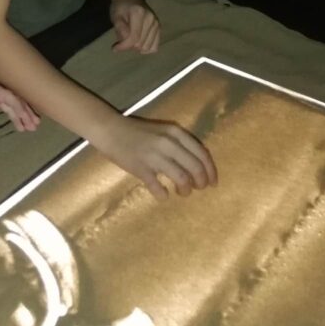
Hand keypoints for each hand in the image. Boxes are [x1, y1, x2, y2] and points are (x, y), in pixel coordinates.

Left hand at [0, 49, 39, 131]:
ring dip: (25, 112)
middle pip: (16, 100)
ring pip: (16, 101)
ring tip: (34, 125)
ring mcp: (0, 88)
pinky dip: (18, 109)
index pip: (9, 96)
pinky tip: (24, 117)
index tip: (26, 117)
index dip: (18, 107)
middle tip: (35, 126)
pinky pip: (11, 100)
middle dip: (26, 113)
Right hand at [98, 114, 216, 200]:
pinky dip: (164, 195)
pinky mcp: (141, 169)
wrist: (110, 130)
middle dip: (201, 183)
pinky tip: (163, 194)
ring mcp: (154, 156)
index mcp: (175, 132)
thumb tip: (200, 164)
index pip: (202, 154)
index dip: (211, 171)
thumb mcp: (163, 131)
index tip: (213, 183)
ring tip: (182, 192)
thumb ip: (181, 144)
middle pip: (195, 168)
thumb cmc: (138, 131)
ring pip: (182, 179)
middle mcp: (168, 143)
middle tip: (198, 189)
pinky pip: (158, 188)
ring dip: (185, 190)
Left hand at [110, 0, 159, 53]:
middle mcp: (151, 19)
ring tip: (130, 40)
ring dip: (137, 48)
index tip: (114, 48)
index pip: (133, 38)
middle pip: (140, 44)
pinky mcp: (159, 27)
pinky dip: (146, 48)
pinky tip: (139, 42)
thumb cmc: (120, 7)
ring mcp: (157, 23)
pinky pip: (155, 46)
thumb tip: (125, 43)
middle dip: (129, 46)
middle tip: (121, 41)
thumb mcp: (115, 16)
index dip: (123, 46)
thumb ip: (120, 29)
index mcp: (139, 14)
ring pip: (148, 47)